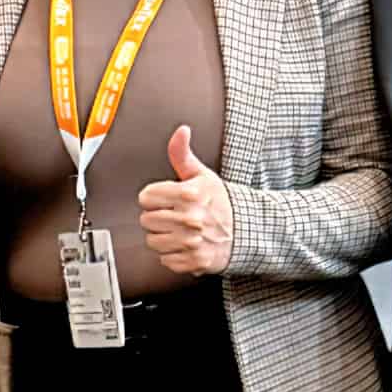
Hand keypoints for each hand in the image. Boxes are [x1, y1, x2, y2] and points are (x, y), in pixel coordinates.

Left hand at [137, 124, 234, 279]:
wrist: (246, 230)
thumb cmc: (220, 201)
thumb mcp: (201, 174)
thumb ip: (183, 153)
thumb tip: (181, 131)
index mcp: (189, 194)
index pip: (146, 197)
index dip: (153, 197)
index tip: (165, 198)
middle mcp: (190, 219)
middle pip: (146, 220)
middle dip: (157, 216)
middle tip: (173, 215)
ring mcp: (192, 242)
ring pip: (152, 241)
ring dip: (163, 237)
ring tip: (178, 230)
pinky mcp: (194, 260)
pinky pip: (165, 259)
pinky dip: (173, 254)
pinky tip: (185, 245)